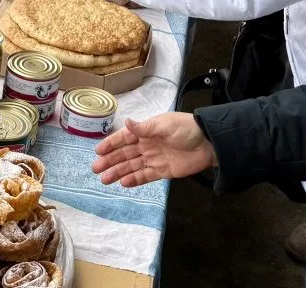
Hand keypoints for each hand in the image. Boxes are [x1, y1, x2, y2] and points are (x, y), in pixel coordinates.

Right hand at [92, 114, 215, 187]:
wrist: (210, 143)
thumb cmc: (187, 129)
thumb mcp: (165, 125)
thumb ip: (144, 127)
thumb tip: (125, 122)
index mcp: (147, 131)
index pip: (124, 138)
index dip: (111, 144)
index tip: (97, 151)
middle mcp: (148, 145)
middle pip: (125, 154)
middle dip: (110, 161)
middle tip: (96, 169)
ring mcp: (154, 158)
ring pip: (132, 167)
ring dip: (118, 172)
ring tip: (105, 180)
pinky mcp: (163, 171)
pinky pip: (145, 176)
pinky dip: (134, 180)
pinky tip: (123, 183)